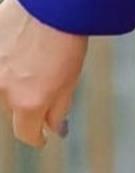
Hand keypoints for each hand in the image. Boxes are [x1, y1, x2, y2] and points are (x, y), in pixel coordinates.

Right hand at [0, 0, 85, 147]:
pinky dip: (5, 66)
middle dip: (28, 105)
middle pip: (14, 110)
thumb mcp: (68, 85)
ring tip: (32, 63)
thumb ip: (57, 111)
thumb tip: (54, 130)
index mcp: (28, 103)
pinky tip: (18, 54)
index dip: (37, 137)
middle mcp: (4, 90)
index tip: (42, 136)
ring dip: (14, 83)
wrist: (48, 9)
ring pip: (2, 88)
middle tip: (44, 85)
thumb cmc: (64, 45)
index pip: (26, 134)